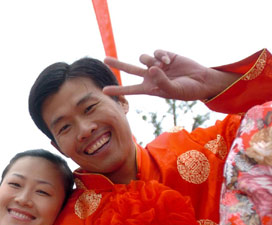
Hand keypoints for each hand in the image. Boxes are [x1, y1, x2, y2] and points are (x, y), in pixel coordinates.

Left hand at [103, 50, 237, 100]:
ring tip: (162, 66)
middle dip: (117, 63)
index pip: (130, 89)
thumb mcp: (173, 90)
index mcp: (149, 88)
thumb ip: (161, 81)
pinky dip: (161, 56)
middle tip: (104, 59)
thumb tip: (151, 68)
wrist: (202, 81)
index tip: (104, 90)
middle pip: (129, 69)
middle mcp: (150, 76)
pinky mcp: (165, 56)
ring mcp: (157, 65)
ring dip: (149, 60)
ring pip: (143, 58)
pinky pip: (156, 52)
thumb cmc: (187, 90)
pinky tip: (169, 61)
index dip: (117, 90)